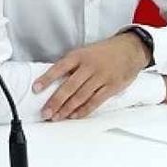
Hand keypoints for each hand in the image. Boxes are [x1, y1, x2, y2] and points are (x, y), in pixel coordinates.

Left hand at [33, 32, 148, 120]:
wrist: (130, 49)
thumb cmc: (104, 52)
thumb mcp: (85, 52)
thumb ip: (71, 65)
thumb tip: (52, 80)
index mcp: (79, 56)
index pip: (59, 67)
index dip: (46, 78)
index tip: (36, 89)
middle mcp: (89, 66)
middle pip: (69, 87)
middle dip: (55, 101)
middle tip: (45, 113)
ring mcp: (101, 77)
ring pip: (81, 96)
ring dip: (67, 109)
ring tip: (56, 117)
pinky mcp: (111, 87)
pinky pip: (95, 101)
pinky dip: (83, 110)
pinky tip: (74, 116)